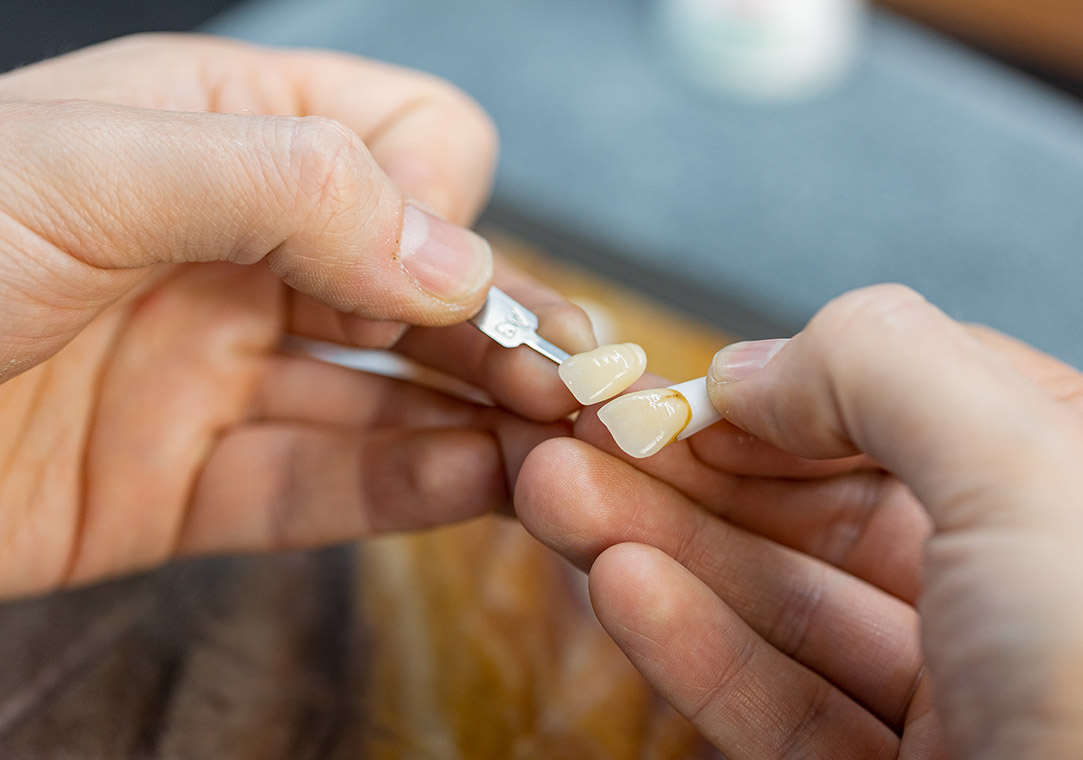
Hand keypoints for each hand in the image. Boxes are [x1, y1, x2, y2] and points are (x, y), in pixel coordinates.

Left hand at [0, 35, 594, 597]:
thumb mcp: (94, 166)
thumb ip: (291, 184)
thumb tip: (454, 256)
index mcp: (226, 138)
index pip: (409, 149)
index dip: (439, 204)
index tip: (436, 265)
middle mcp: (239, 251)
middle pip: (422, 286)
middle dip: (508, 330)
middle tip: (586, 383)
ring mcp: (218, 370)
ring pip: (389, 394)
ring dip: (484, 418)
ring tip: (562, 446)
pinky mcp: (185, 484)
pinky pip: (322, 486)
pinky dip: (409, 490)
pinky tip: (485, 488)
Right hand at [516, 285, 1082, 758]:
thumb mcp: (1028, 468)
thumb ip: (886, 371)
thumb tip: (752, 368)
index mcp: (1082, 489)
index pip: (904, 404)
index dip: (777, 391)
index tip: (674, 392)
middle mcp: (1021, 591)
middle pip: (818, 506)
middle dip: (686, 468)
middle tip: (579, 439)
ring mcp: (959, 696)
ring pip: (783, 603)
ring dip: (664, 546)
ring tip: (558, 496)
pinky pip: (780, 706)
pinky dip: (693, 644)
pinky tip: (618, 585)